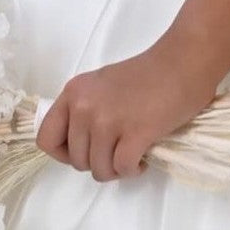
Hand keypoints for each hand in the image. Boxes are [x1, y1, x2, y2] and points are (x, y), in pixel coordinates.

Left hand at [35, 39, 222, 181]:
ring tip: (132, 152)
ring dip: (116, 168)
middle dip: (98, 161)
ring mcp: (108, 120)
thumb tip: (80, 144)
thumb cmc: (148, 72)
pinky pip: (121, 169)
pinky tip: (143, 157)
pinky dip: (133, 170)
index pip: (46, 138)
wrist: (183, 60)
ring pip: (99, 169)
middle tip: (117, 149)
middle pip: (76, 160)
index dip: (64, 153)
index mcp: (74, 92)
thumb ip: (85, 109)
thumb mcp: (102, 85)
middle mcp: (85, 106)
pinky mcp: (134, 133)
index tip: (86, 149)